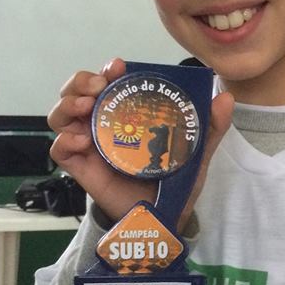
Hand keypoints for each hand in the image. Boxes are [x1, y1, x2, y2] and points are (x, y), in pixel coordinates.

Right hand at [49, 58, 233, 226]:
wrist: (167, 217)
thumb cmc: (176, 179)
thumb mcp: (197, 151)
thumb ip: (211, 126)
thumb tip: (225, 98)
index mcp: (128, 113)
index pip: (109, 81)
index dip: (108, 70)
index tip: (118, 67)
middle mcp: (104, 124)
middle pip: (76, 91)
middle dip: (81, 81)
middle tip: (97, 86)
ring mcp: (89, 145)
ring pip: (61, 114)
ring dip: (67, 104)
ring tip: (85, 107)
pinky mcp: (81, 168)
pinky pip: (59, 149)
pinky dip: (64, 141)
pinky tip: (81, 141)